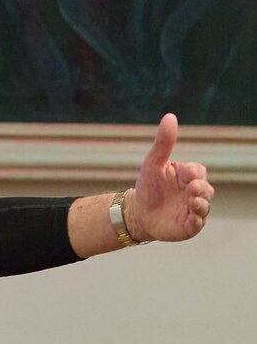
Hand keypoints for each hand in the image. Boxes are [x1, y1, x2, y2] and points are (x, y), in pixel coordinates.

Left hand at [127, 113, 213, 241]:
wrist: (137, 212)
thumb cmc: (148, 186)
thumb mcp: (153, 162)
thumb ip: (164, 142)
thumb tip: (170, 116)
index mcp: (189, 176)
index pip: (199, 171)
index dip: (194, 172)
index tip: (184, 173)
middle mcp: (195, 193)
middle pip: (206, 189)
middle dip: (200, 188)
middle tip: (190, 187)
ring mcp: (194, 210)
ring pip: (204, 207)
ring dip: (200, 204)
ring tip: (192, 202)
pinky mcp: (189, 226)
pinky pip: (198, 224)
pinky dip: (196, 221)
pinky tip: (191, 218)